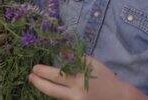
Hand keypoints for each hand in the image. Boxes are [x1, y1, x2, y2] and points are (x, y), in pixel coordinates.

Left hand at [28, 56, 147, 99]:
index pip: (57, 75)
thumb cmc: (104, 77)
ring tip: (36, 81)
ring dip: (44, 88)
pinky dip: (55, 93)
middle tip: (30, 76)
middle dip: (38, 83)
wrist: (117, 96)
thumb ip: (76, 59)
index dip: (43, 72)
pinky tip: (49, 87)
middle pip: (51, 90)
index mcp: (80, 79)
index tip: (34, 68)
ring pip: (55, 96)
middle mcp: (76, 93)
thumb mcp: (91, 63)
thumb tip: (60, 52)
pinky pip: (62, 99)